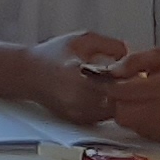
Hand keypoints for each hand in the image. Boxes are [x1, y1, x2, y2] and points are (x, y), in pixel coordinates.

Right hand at [11, 33, 131, 126]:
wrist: (27, 74)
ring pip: (113, 111)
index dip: (128, 76)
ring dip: (118, 99)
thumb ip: (109, 44)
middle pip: (117, 100)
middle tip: (129, 78)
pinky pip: (103, 116)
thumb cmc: (52, 54)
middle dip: (126, 89)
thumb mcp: (82, 39)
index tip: (132, 68)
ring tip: (113, 84)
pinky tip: (102, 92)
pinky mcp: (77, 120)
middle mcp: (76, 98)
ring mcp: (77, 112)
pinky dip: (107, 106)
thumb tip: (131, 54)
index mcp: (77, 75)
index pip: (116, 82)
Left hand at [104, 48, 159, 141]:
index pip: (121, 90)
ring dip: (129, 110)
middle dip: (119, 100)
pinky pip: (140, 130)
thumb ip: (136, 60)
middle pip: (120, 111)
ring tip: (144, 99)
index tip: (113, 79)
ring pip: (128, 122)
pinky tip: (153, 110)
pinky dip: (140, 120)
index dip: (112, 84)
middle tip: (128, 90)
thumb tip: (114, 70)